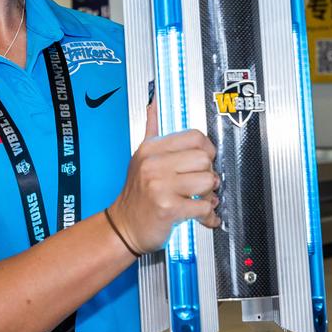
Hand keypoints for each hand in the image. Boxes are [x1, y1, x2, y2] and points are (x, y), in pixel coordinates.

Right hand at [109, 100, 219, 252]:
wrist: (123, 227)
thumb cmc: (136, 195)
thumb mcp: (140, 158)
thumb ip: (151, 130)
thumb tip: (153, 104)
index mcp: (151, 149)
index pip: (195, 137)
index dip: (206, 150)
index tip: (203, 162)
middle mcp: (153, 165)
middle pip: (205, 159)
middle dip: (207, 174)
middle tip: (199, 184)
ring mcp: (160, 186)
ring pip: (208, 182)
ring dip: (208, 196)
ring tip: (197, 199)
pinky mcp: (168, 209)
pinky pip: (204, 207)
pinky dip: (207, 216)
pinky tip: (199, 216)